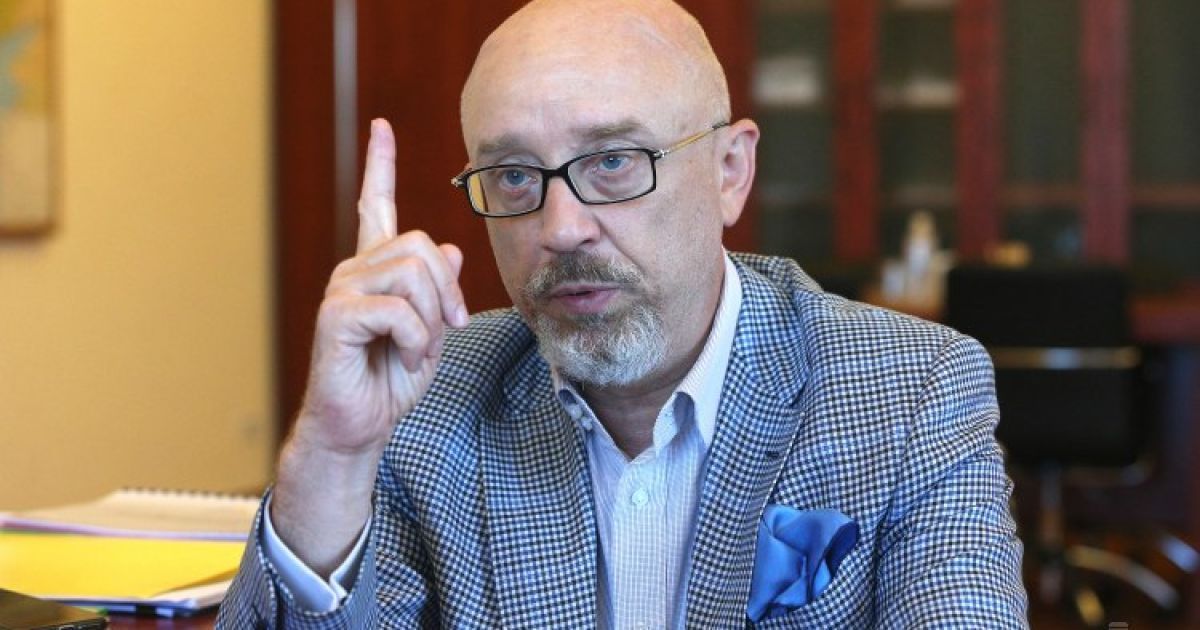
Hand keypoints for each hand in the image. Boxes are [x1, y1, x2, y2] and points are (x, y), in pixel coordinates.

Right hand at [296, 118, 467, 455]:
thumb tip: (453, 250)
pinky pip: (398, 308)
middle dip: (447, 291)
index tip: (381, 127)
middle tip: (445, 329)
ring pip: (413, 271)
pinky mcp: (337, 314)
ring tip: (418, 347)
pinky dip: (416, 339)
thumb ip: (440, 292)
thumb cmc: (391, 380)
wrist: (361, 425)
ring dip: (431, 317)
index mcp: (376, 269)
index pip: (374, 205)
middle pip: (421, 244)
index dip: (380, 165)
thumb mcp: (431, 332)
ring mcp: (342, 289)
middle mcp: (355, 270)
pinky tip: (404, 358)